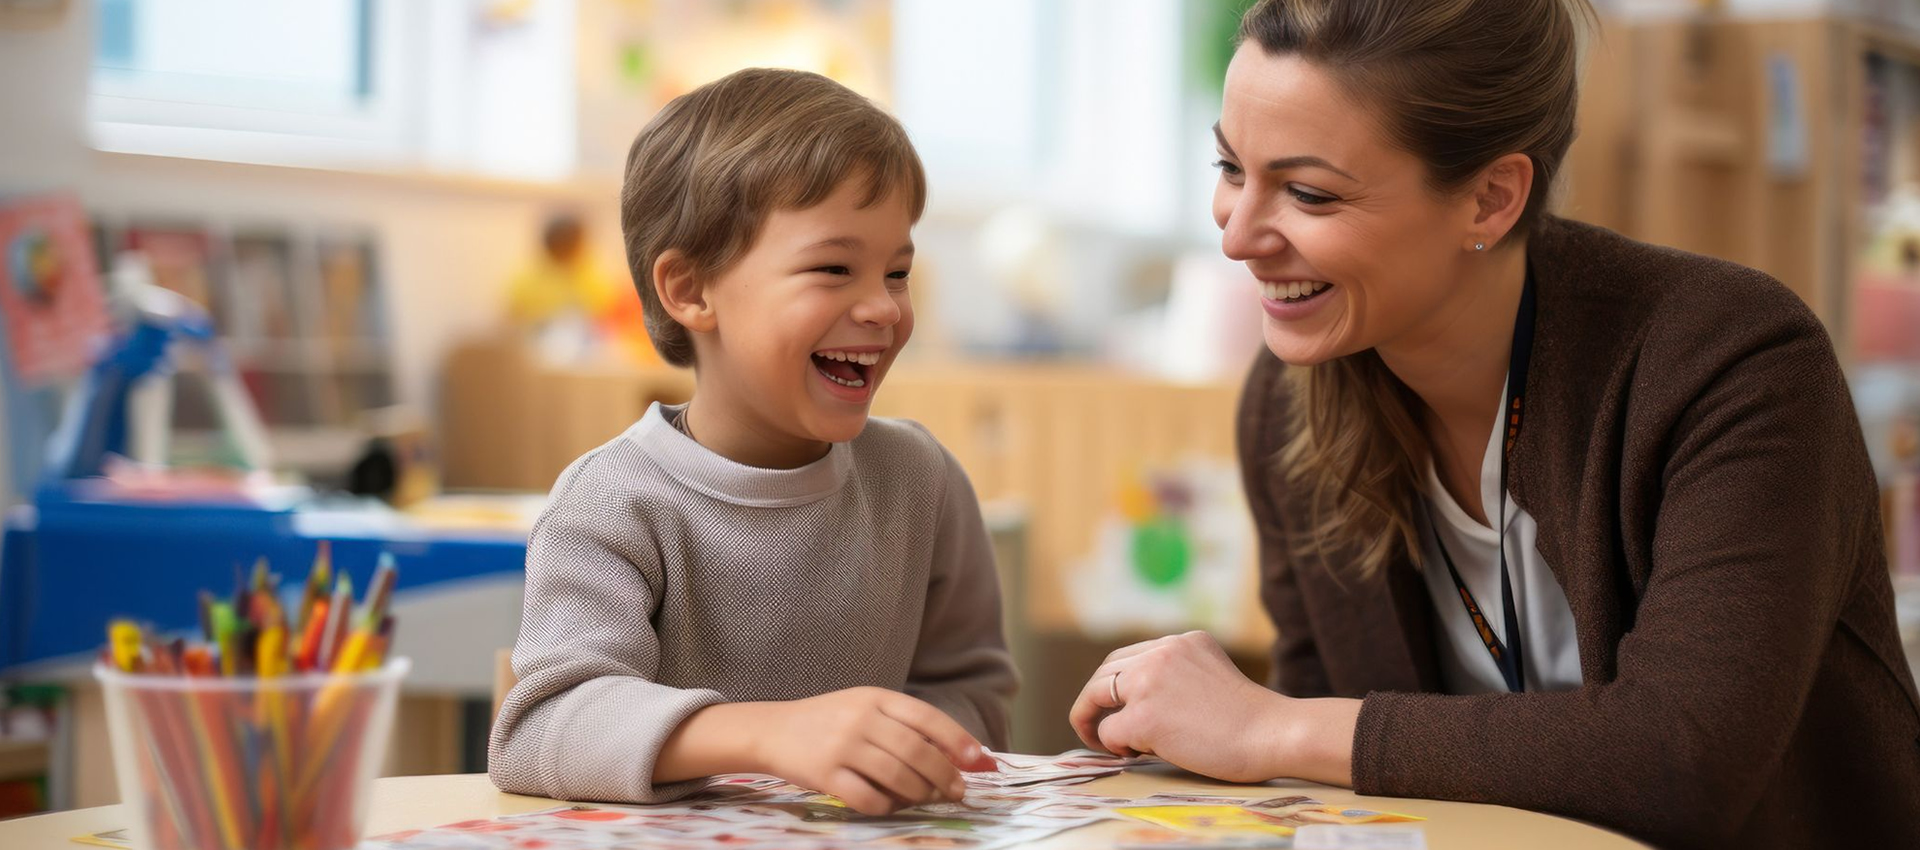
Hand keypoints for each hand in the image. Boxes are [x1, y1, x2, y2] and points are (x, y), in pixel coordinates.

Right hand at [749, 687, 995, 814]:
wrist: (773, 730)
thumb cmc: (829, 720)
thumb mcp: (864, 706)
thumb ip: (903, 724)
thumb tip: (956, 752)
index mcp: (875, 697)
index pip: (926, 717)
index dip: (956, 739)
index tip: (977, 760)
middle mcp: (860, 718)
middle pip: (916, 750)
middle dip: (944, 774)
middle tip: (957, 790)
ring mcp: (841, 746)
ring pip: (896, 776)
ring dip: (920, 793)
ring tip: (929, 798)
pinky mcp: (824, 774)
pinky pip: (867, 797)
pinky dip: (886, 806)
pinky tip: (892, 805)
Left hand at [1067, 631, 1358, 785]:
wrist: (1272, 735)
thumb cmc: (1251, 719)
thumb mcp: (1212, 675)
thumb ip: (1178, 676)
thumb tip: (1136, 703)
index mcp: (1181, 642)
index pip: (1128, 657)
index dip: (1114, 684)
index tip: (1113, 706)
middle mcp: (1161, 653)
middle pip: (1104, 672)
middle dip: (1092, 701)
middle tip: (1094, 727)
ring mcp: (1149, 682)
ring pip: (1096, 696)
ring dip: (1095, 722)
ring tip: (1105, 744)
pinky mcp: (1144, 715)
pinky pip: (1109, 731)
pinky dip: (1114, 746)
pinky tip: (1132, 753)